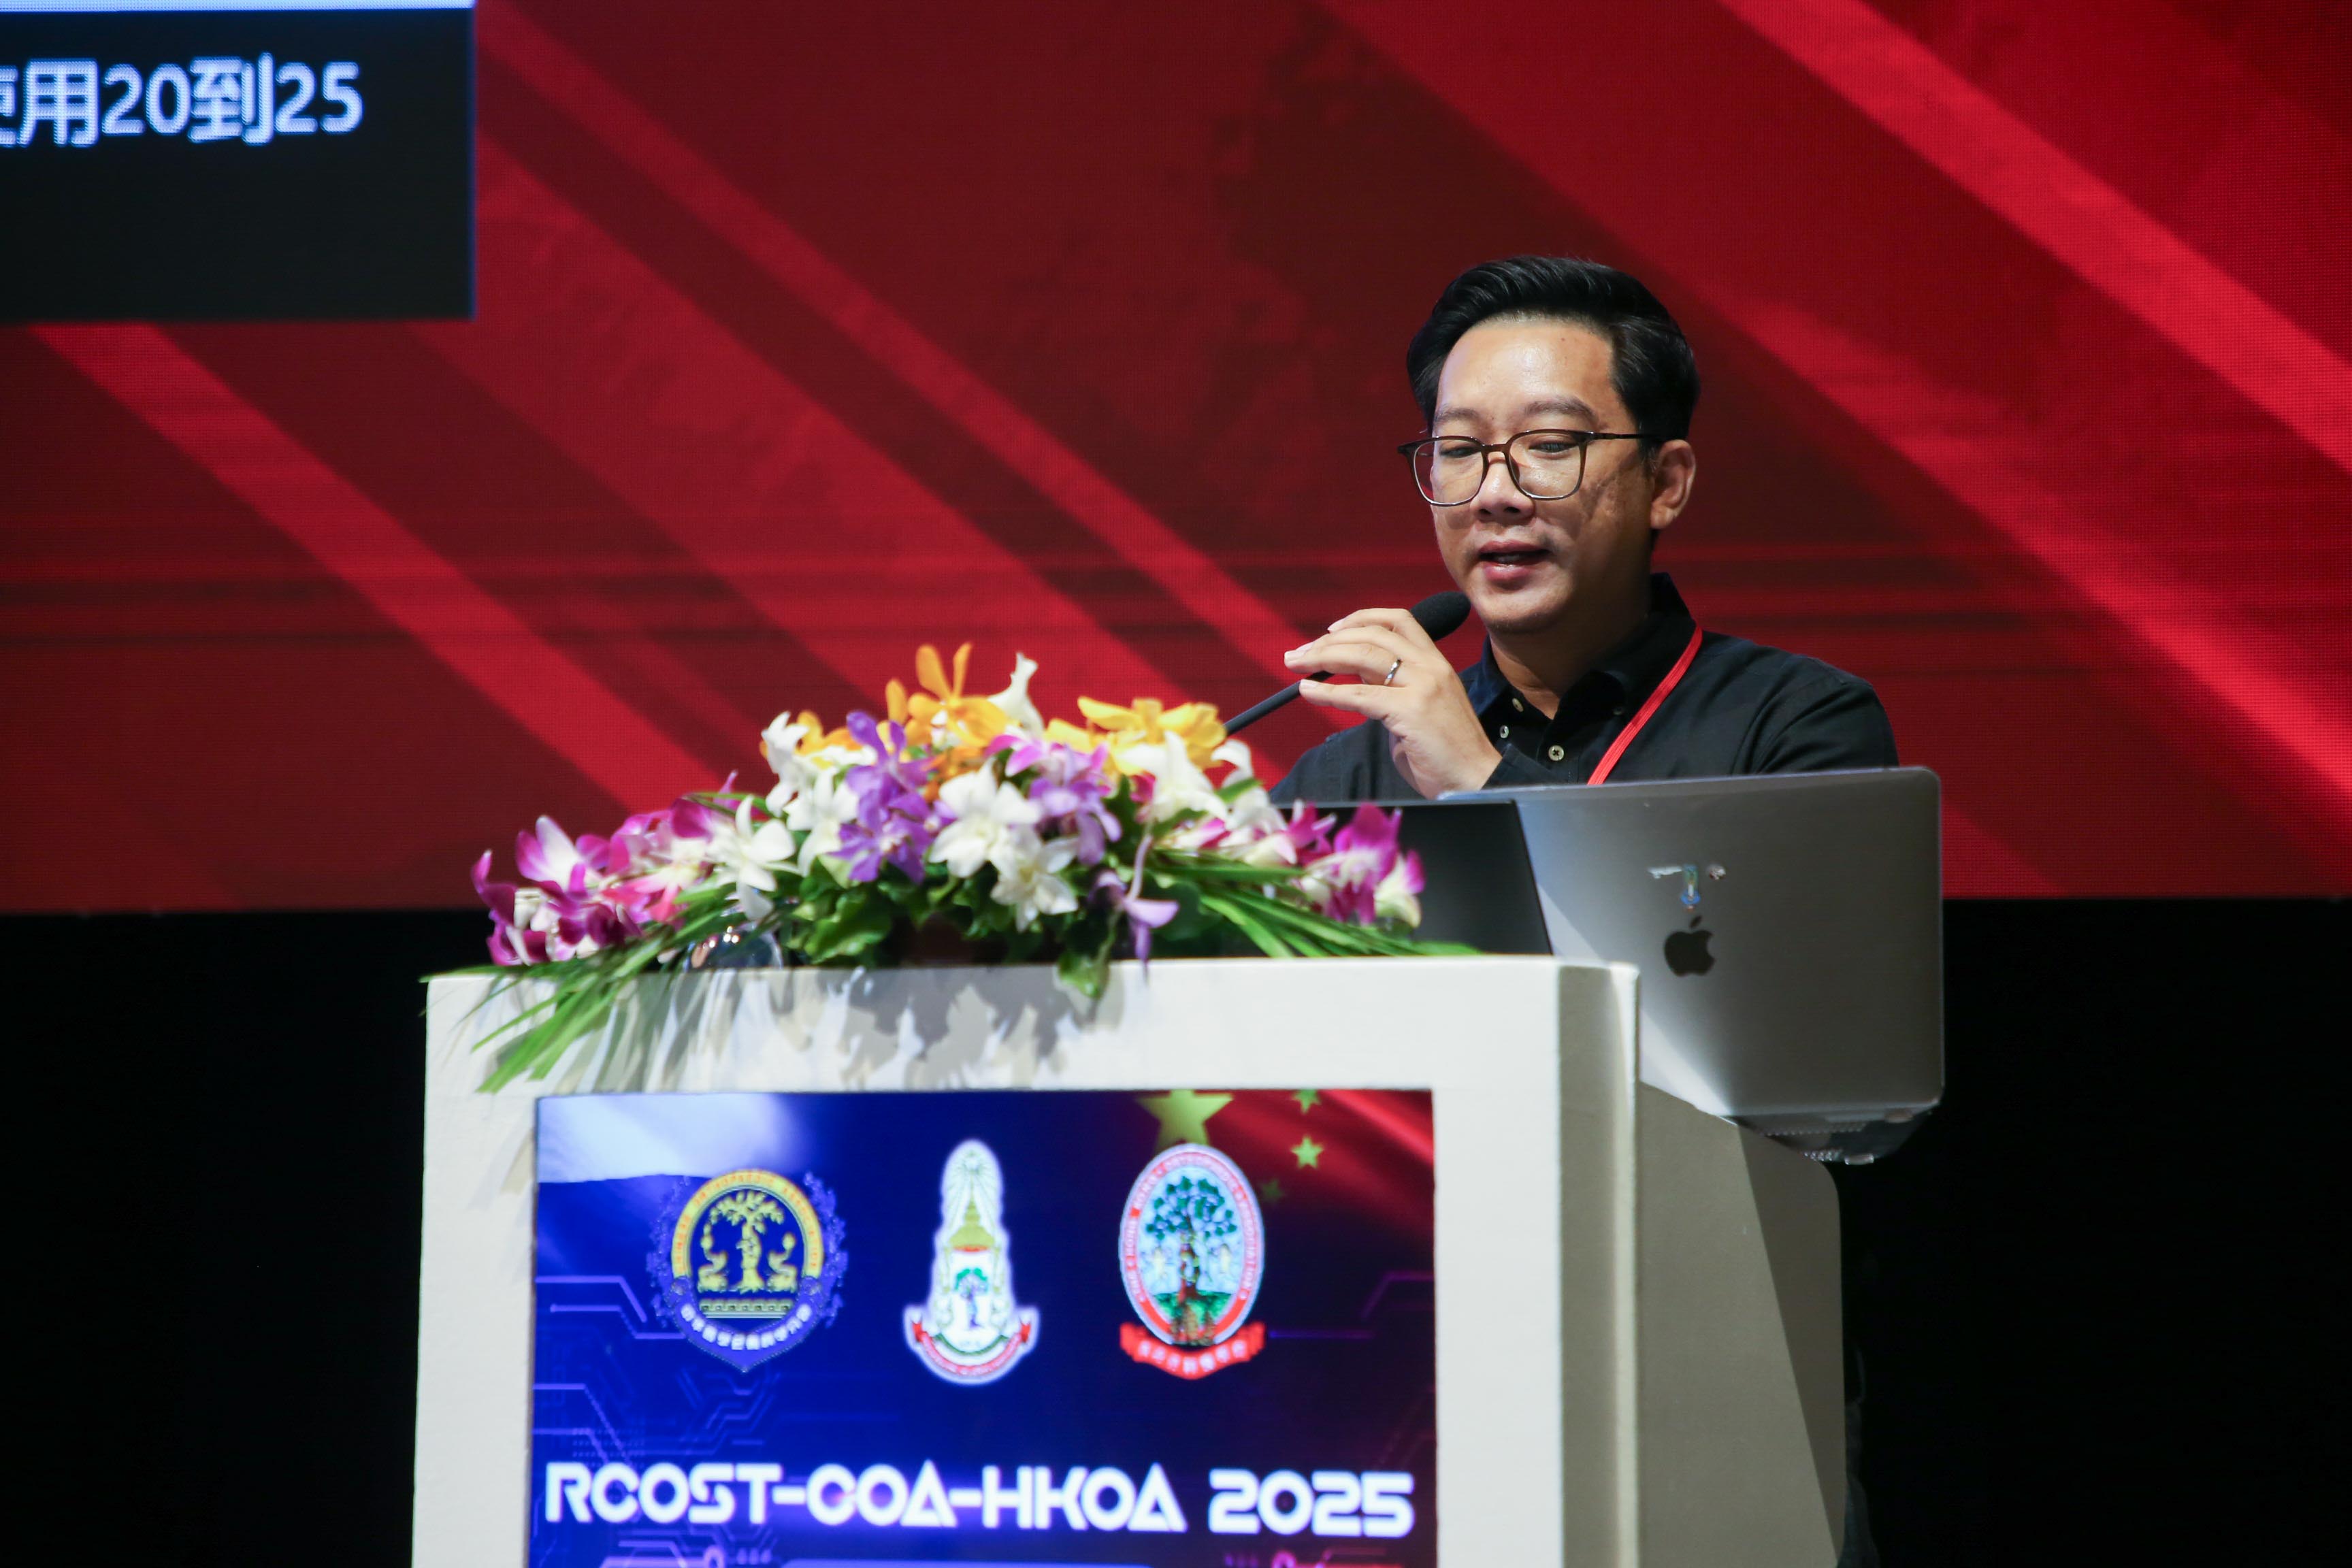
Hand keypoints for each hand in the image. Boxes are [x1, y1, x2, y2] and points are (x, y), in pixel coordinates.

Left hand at [1284, 607, 1500, 796]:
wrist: (1476, 782)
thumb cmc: (1443, 754)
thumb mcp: (1415, 709)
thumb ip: (1390, 688)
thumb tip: (1352, 675)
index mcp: (1435, 663)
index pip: (1397, 620)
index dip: (1360, 620)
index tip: (1330, 631)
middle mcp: (1431, 667)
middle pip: (1373, 634)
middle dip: (1329, 640)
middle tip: (1298, 654)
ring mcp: (1423, 686)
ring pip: (1364, 655)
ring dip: (1322, 656)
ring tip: (1295, 664)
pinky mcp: (1411, 711)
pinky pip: (1360, 695)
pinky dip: (1328, 692)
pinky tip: (1307, 691)